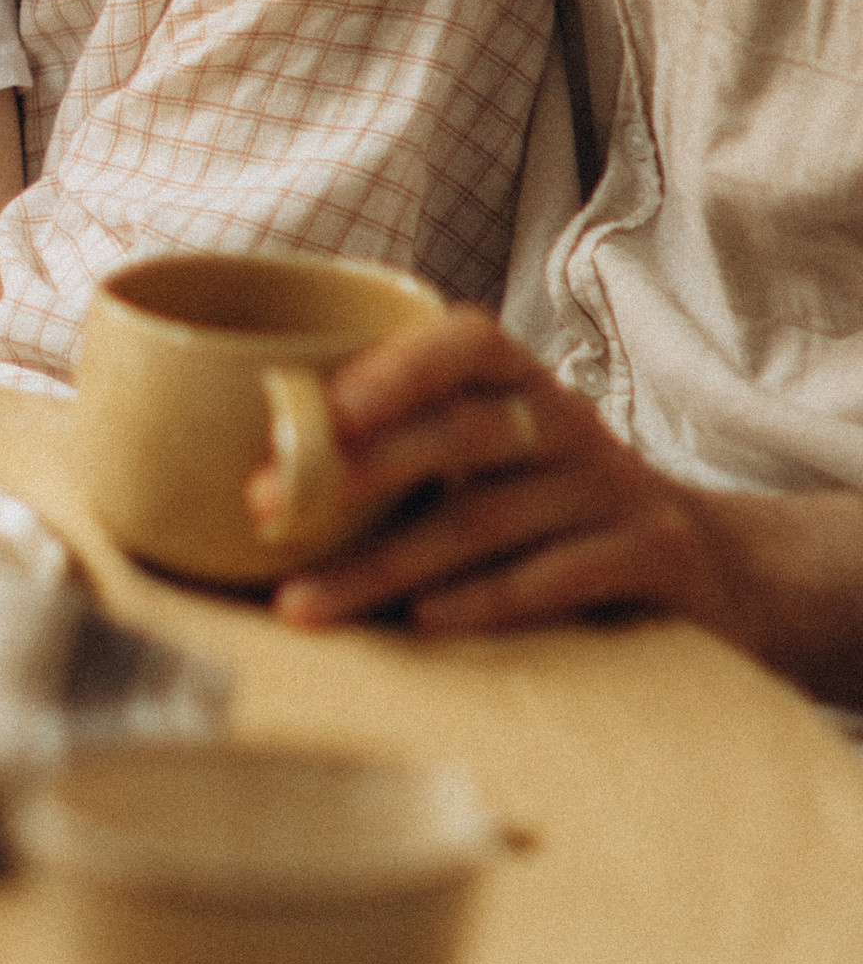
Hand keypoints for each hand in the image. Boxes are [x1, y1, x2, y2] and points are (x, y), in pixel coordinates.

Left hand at [255, 305, 749, 640]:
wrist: (710, 566)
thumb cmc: (550, 506)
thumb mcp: (495, 456)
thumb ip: (404, 446)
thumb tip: (253, 474)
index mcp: (523, 382)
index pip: (469, 341)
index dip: (396, 365)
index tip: (322, 406)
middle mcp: (569, 423)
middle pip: (462, 433)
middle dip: (356, 470)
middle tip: (267, 506)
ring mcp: (613, 489)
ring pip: (488, 519)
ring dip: (386, 563)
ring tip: (305, 602)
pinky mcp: (651, 556)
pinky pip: (556, 576)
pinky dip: (484, 600)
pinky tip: (420, 622)